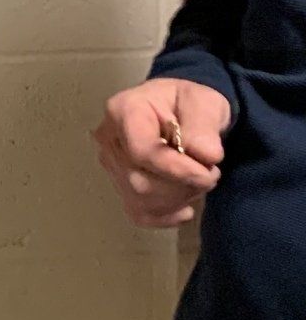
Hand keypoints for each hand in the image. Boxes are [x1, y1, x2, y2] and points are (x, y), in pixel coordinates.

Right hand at [94, 77, 230, 229]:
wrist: (181, 111)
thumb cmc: (190, 103)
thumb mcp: (204, 103)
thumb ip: (204, 126)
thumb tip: (206, 156)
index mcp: (123, 111)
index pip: (141, 151)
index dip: (176, 170)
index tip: (208, 173)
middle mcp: (109, 140)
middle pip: (139, 181)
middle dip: (182, 186)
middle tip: (210, 174)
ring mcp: (111, 165)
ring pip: (140, 200)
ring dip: (178, 200)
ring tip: (198, 182)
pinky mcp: (120, 185)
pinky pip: (139, 213)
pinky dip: (165, 216)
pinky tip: (184, 206)